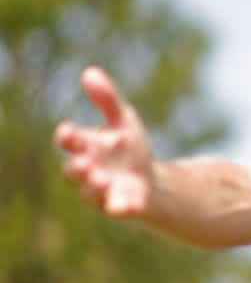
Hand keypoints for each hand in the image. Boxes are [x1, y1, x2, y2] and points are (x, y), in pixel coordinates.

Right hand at [54, 66, 154, 216]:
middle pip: (73, 170)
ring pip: (90, 192)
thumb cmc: (128, 147)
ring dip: (95, 186)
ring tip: (102, 179)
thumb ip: (107, 100)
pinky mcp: (120, 206)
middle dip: (77, 166)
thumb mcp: (123, 120)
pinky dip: (123, 208)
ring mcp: (102, 190)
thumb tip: (90, 72)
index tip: (69, 131)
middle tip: (85, 162)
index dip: (67, 136)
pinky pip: (118, 210)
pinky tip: (134, 206)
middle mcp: (88, 169)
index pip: (68, 141)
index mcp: (85, 145)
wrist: (151, 179)